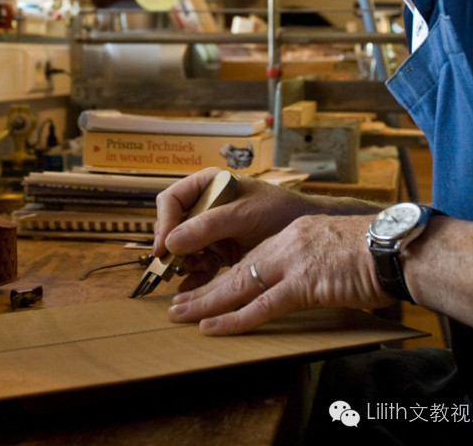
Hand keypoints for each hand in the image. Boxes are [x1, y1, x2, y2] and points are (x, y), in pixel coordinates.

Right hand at [153, 167, 309, 289]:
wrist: (308, 232)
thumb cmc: (280, 210)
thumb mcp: (243, 215)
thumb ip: (208, 226)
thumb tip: (171, 242)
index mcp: (208, 184)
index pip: (171, 200)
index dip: (164, 223)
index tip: (165, 247)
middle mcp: (206, 205)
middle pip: (174, 226)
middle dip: (173, 247)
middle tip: (173, 266)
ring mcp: (212, 230)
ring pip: (184, 247)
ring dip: (184, 263)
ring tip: (189, 274)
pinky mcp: (221, 250)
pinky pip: (200, 263)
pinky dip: (195, 276)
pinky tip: (191, 289)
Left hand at [167, 212, 394, 334]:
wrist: (395, 247)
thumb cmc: (374, 252)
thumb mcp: (335, 246)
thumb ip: (316, 259)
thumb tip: (314, 276)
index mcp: (294, 235)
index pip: (252, 256)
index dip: (227, 273)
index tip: (208, 284)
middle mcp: (287, 244)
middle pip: (238, 268)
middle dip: (206, 286)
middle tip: (179, 301)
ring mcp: (293, 262)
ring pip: (239, 284)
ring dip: (207, 302)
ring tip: (182, 315)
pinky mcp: (304, 283)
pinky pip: (262, 305)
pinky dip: (234, 319)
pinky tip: (213, 327)